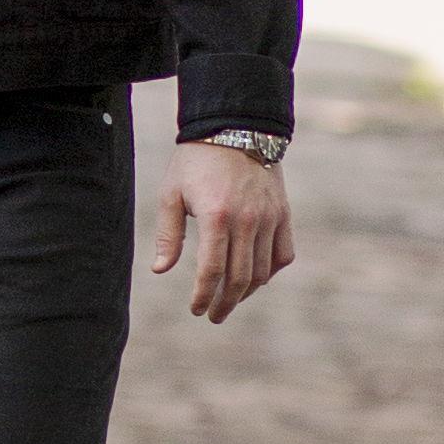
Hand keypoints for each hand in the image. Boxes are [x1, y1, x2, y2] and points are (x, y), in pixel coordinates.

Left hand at [156, 142, 293, 325]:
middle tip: (213, 316)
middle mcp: (248, 220)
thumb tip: (160, 269)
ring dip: (245, 292)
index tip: (196, 309)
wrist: (235, 128)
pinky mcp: (283, 214)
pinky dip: (271, 272)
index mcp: (216, 216)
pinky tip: (255, 278)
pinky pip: (283, 254)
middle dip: (224, 303)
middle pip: (239, 278)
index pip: (212, 270)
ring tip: (229, 300)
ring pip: (263, 271)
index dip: (203, 296)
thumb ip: (167, 234)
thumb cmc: (196, 161)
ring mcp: (270, 217)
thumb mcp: (171, 193)